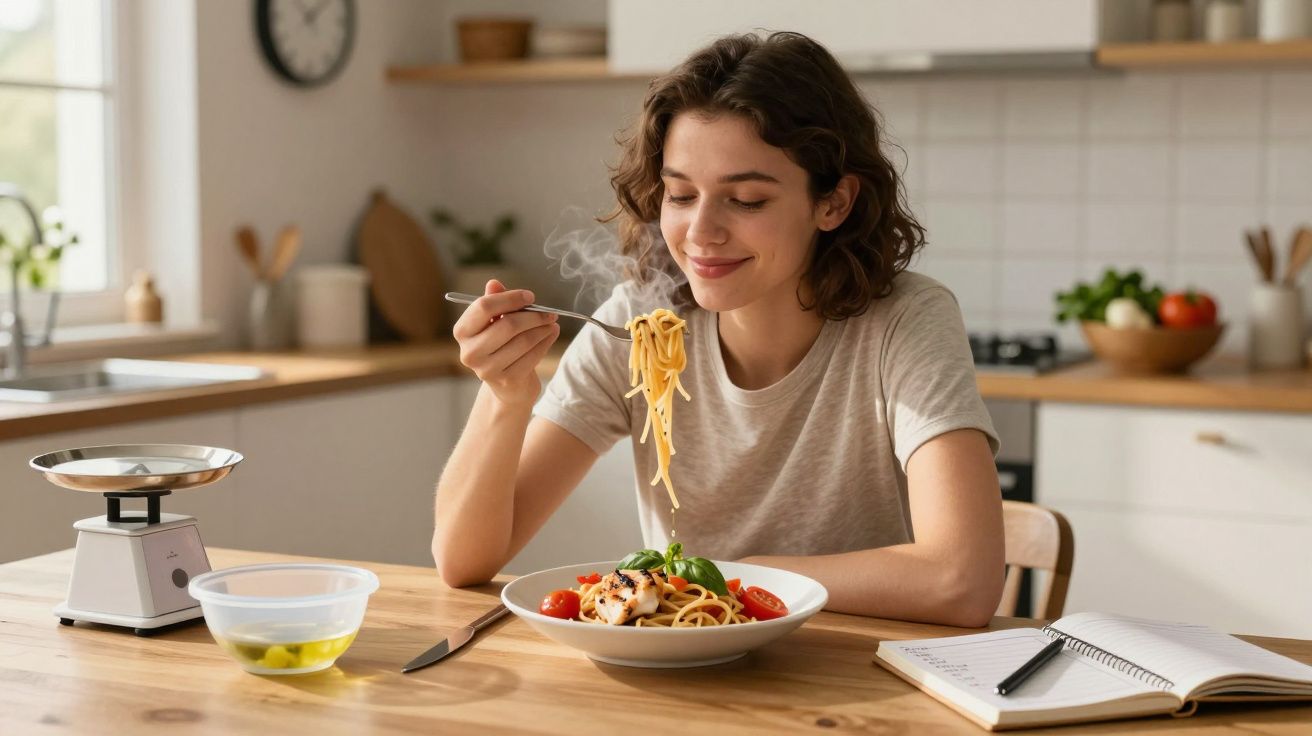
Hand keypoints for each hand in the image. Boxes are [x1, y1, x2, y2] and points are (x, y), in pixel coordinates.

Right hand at [452, 280, 559, 407]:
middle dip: (533, 316)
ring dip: (542, 329)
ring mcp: (487, 369)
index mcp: (462, 331)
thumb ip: (494, 302)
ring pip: (523, 340)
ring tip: (551, 323)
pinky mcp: (506, 380)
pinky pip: (533, 355)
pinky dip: (545, 342)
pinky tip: (551, 334)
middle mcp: (470, 352)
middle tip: (549, 313)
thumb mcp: (494, 322)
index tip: (530, 296)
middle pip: (507, 324)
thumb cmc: (500, 346)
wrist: (507, 385)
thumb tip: (494, 283)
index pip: (484, 307)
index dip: (510, 298)